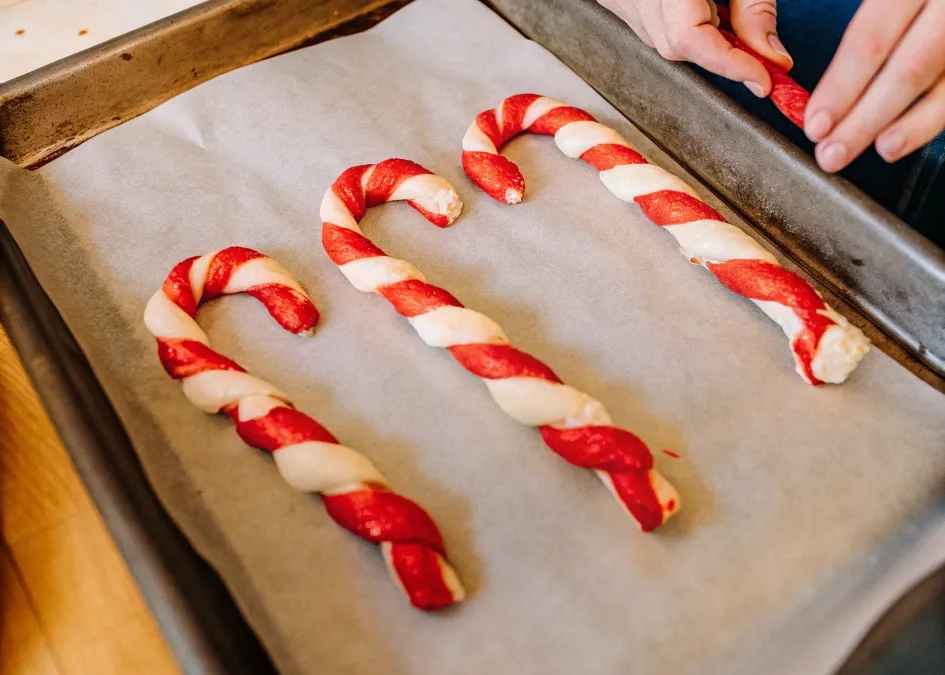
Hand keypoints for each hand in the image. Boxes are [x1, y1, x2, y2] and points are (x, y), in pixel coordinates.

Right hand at [598, 0, 792, 96]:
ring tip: (723, 10)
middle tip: (755, 52)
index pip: (690, 40)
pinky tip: (700, 6)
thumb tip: (770, 57)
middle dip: (719, 53)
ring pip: (662, 40)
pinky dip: (682, 26)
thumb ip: (755, 8)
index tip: (762, 80)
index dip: (729, 65)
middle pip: (675, 46)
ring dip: (700, 38)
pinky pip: (649, 26)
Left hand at [806, 0, 944, 171]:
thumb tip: (775, 54)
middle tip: (832, 153)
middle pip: (910, 67)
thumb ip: (853, 15)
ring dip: (911, 124)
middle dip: (866, 118)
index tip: (815, 123)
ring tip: (880, 150)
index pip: (871, 38)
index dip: (842, 86)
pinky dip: (935, 115)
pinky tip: (908, 135)